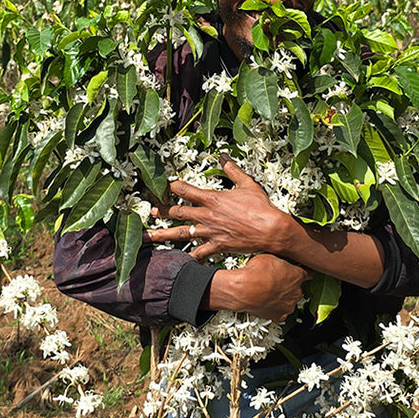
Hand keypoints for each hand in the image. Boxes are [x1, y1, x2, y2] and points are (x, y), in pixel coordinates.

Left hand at [147, 156, 290, 259]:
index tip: (165, 186)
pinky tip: (178, 261)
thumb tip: (223, 155)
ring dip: (163, 235)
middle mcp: (207, 216)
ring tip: (148, 237)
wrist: (270, 229)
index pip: (185, 190)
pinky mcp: (217, 246)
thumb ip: (232, 169)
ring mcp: (210, 232)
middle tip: (151, 211)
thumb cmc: (260, 206)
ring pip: (181, 234)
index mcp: (212, 199)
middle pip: (178, 212)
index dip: (173, 187)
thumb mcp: (247, 183)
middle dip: (163, 211)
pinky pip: (199, 253)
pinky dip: (188, 257)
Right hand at [206, 253, 309, 322]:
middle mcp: (297, 291)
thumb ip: (279, 261)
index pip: (307, 274)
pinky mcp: (279, 315)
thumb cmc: (256, 273)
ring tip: (267, 292)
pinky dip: (274, 309)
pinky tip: (266, 303)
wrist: (244, 290)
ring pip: (288, 301)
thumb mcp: (270, 257)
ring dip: (281, 298)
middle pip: (296, 288)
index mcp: (298, 276)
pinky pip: (280, 313)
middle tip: (274, 281)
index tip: (297, 272)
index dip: (300, 272)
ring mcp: (289, 305)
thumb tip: (278, 260)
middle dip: (287, 286)